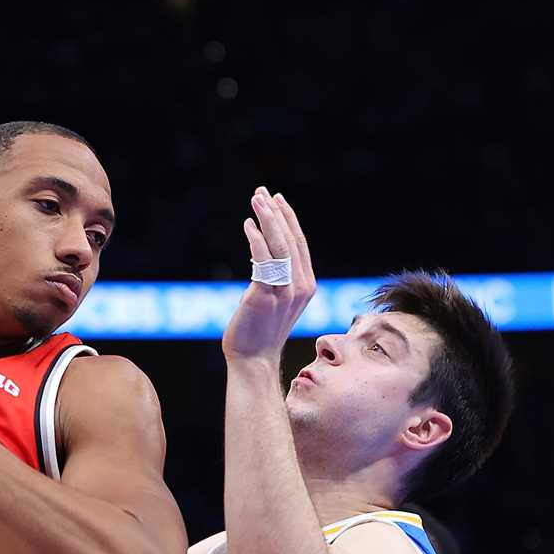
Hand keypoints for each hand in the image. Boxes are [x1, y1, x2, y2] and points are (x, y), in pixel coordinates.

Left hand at [222, 187, 315, 363]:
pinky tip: (247, 225)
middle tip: (262, 192)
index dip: (288, 220)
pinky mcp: (265, 296)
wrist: (252, 360)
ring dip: (267, 219)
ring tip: (255, 200)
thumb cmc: (258, 332)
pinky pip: (263, 261)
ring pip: (279, 246)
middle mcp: (300, 287)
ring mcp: (284, 292)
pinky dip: (256, 240)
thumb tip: (261, 257)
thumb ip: (274, 280)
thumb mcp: (274, 301)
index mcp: (306, 286)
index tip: (276, 200)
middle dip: (277, 212)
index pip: (299, 244)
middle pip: (291, 239)